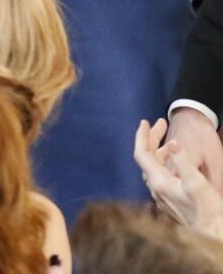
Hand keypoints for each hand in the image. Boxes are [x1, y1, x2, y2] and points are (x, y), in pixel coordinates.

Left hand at [135, 118, 222, 238]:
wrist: (213, 233)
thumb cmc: (207, 209)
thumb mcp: (197, 182)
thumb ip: (182, 161)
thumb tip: (171, 144)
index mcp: (158, 182)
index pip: (141, 154)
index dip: (142, 136)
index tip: (144, 121)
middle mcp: (155, 188)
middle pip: (146, 158)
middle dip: (152, 139)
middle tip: (161, 123)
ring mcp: (161, 195)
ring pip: (153, 166)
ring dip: (159, 150)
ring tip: (168, 138)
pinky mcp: (168, 199)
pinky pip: (160, 175)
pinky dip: (163, 161)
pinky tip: (172, 159)